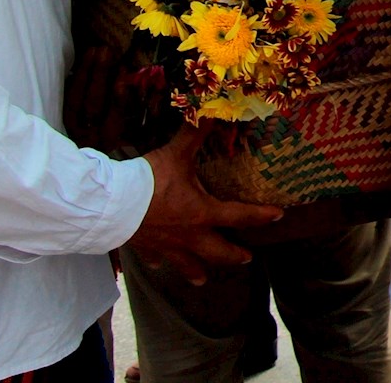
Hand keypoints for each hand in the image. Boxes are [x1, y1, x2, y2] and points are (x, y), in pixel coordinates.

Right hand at [127, 124, 284, 283]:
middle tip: (248, 258)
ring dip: (196, 272)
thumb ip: (196, 132)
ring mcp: (166, 246)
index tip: (278, 217)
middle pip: (217, 251)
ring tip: (203, 280)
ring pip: (186, 265)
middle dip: (233, 255)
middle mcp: (188, 235)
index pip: (239, 216)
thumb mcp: (176, 153)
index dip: (261, 216)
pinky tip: (159, 267)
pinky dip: (159, 263)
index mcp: (202, 213)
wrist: (112, 206)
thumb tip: (214, 110)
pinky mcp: (145, 249)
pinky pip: (155, 260)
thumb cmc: (148, 181)